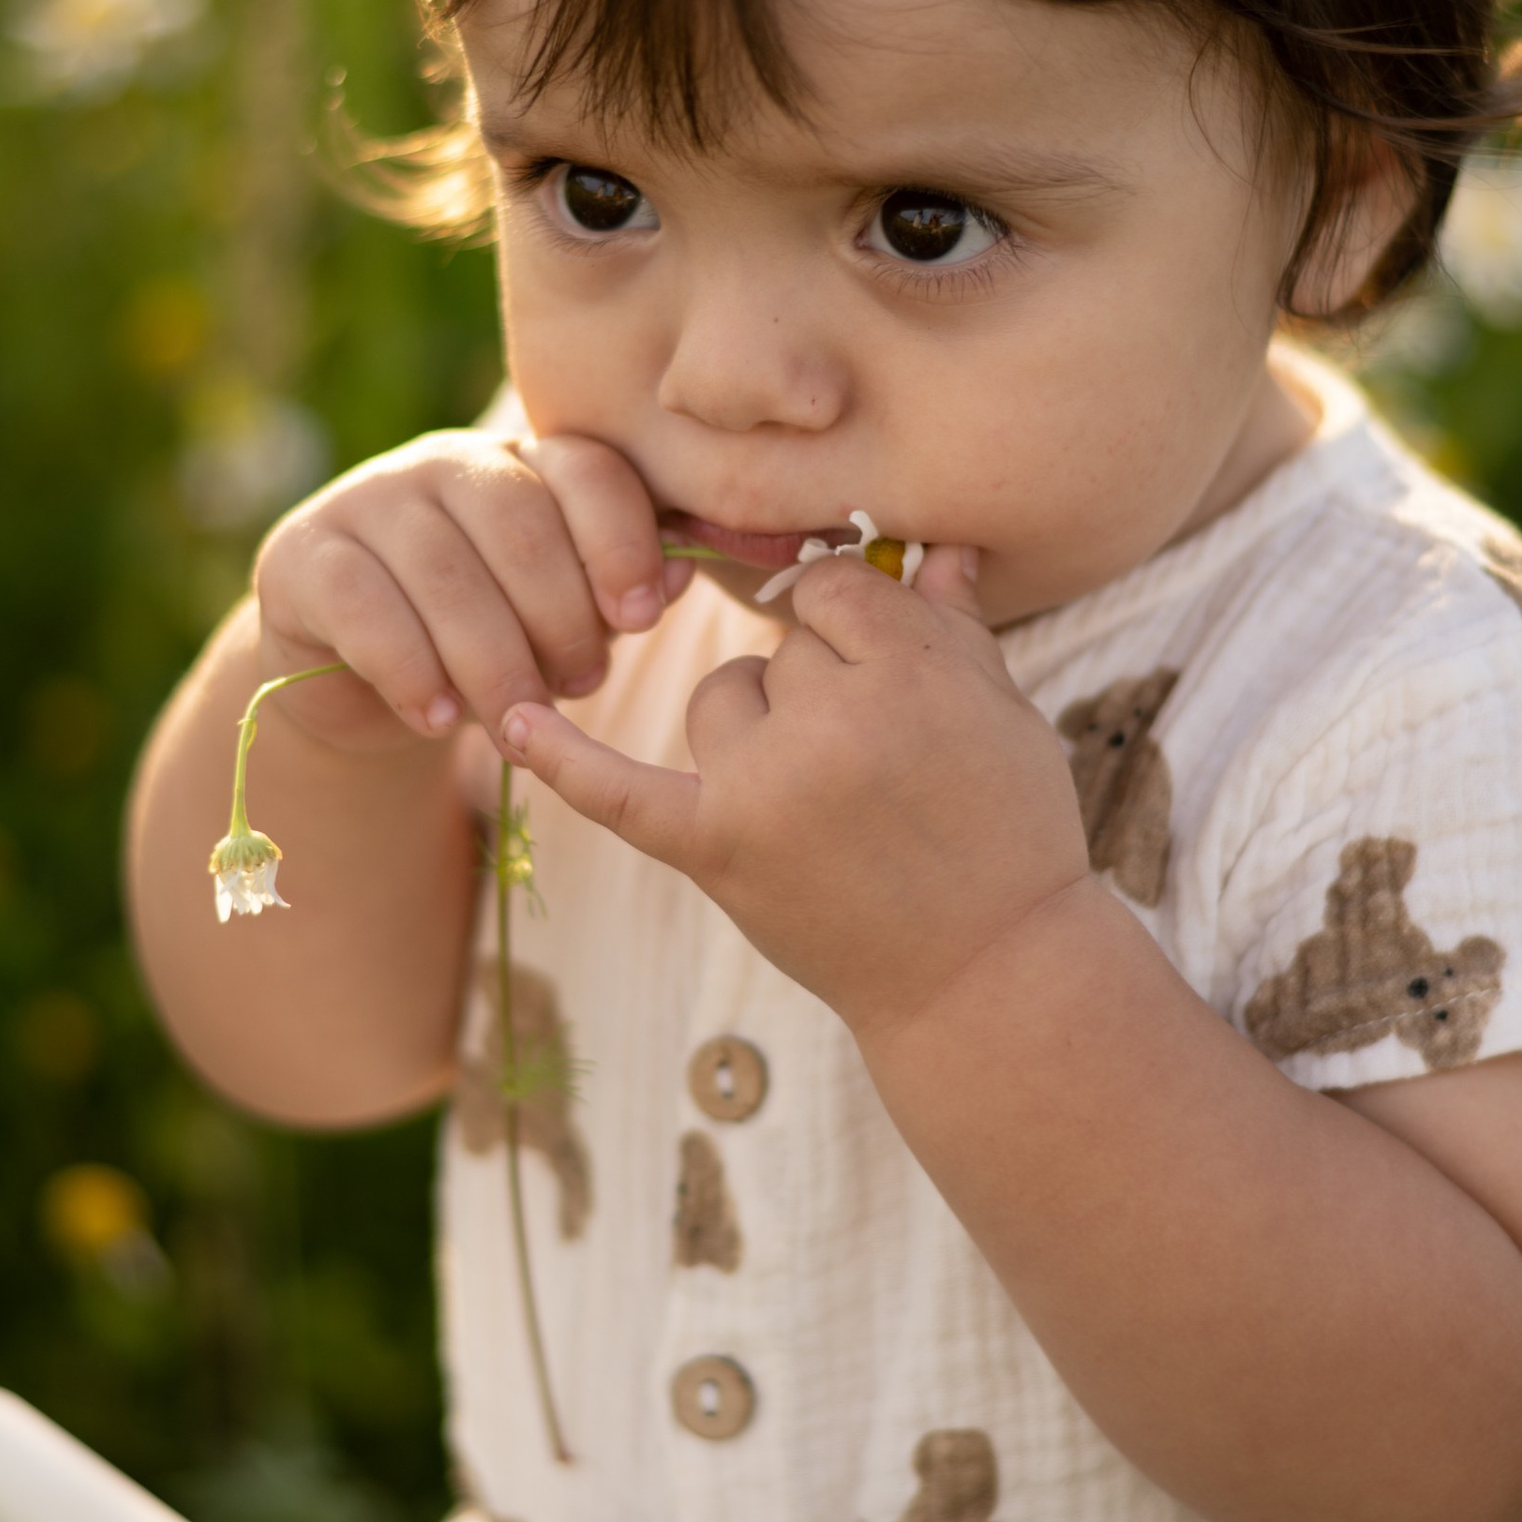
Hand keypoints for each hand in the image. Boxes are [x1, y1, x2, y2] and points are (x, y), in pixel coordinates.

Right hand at [248, 429, 681, 758]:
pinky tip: (439, 721)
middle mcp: (446, 462)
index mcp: (524, 461)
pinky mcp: (302, 557)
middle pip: (517, 521)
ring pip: (444, 571)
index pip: (585, 468)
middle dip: (560, 615)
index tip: (641, 619)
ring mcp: (367, 501)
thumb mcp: (559, 618)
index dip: (621, 540)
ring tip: (519, 723)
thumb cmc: (486, 643)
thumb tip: (682, 578)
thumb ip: (616, 592)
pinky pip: (365, 607)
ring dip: (492, 659)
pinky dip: (411, 671)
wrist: (359, 683)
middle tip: (582, 686)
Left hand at [499, 550, 1095, 1039]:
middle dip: (824, 686)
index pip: (834, 590)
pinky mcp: (716, 851)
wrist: (985, 975)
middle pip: (782, 644)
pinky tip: (511, 723)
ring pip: (719, 699)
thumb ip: (954, 624)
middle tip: (881, 766)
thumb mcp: (1007, 713)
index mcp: (910, 672)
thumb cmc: (1010, 833)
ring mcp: (763, 789)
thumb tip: (935, 545)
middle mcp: (828, 722)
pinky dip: (563, 760)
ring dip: (757, 727)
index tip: (886, 675)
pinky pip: (621, 792)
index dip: (859, 629)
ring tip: (828, 797)